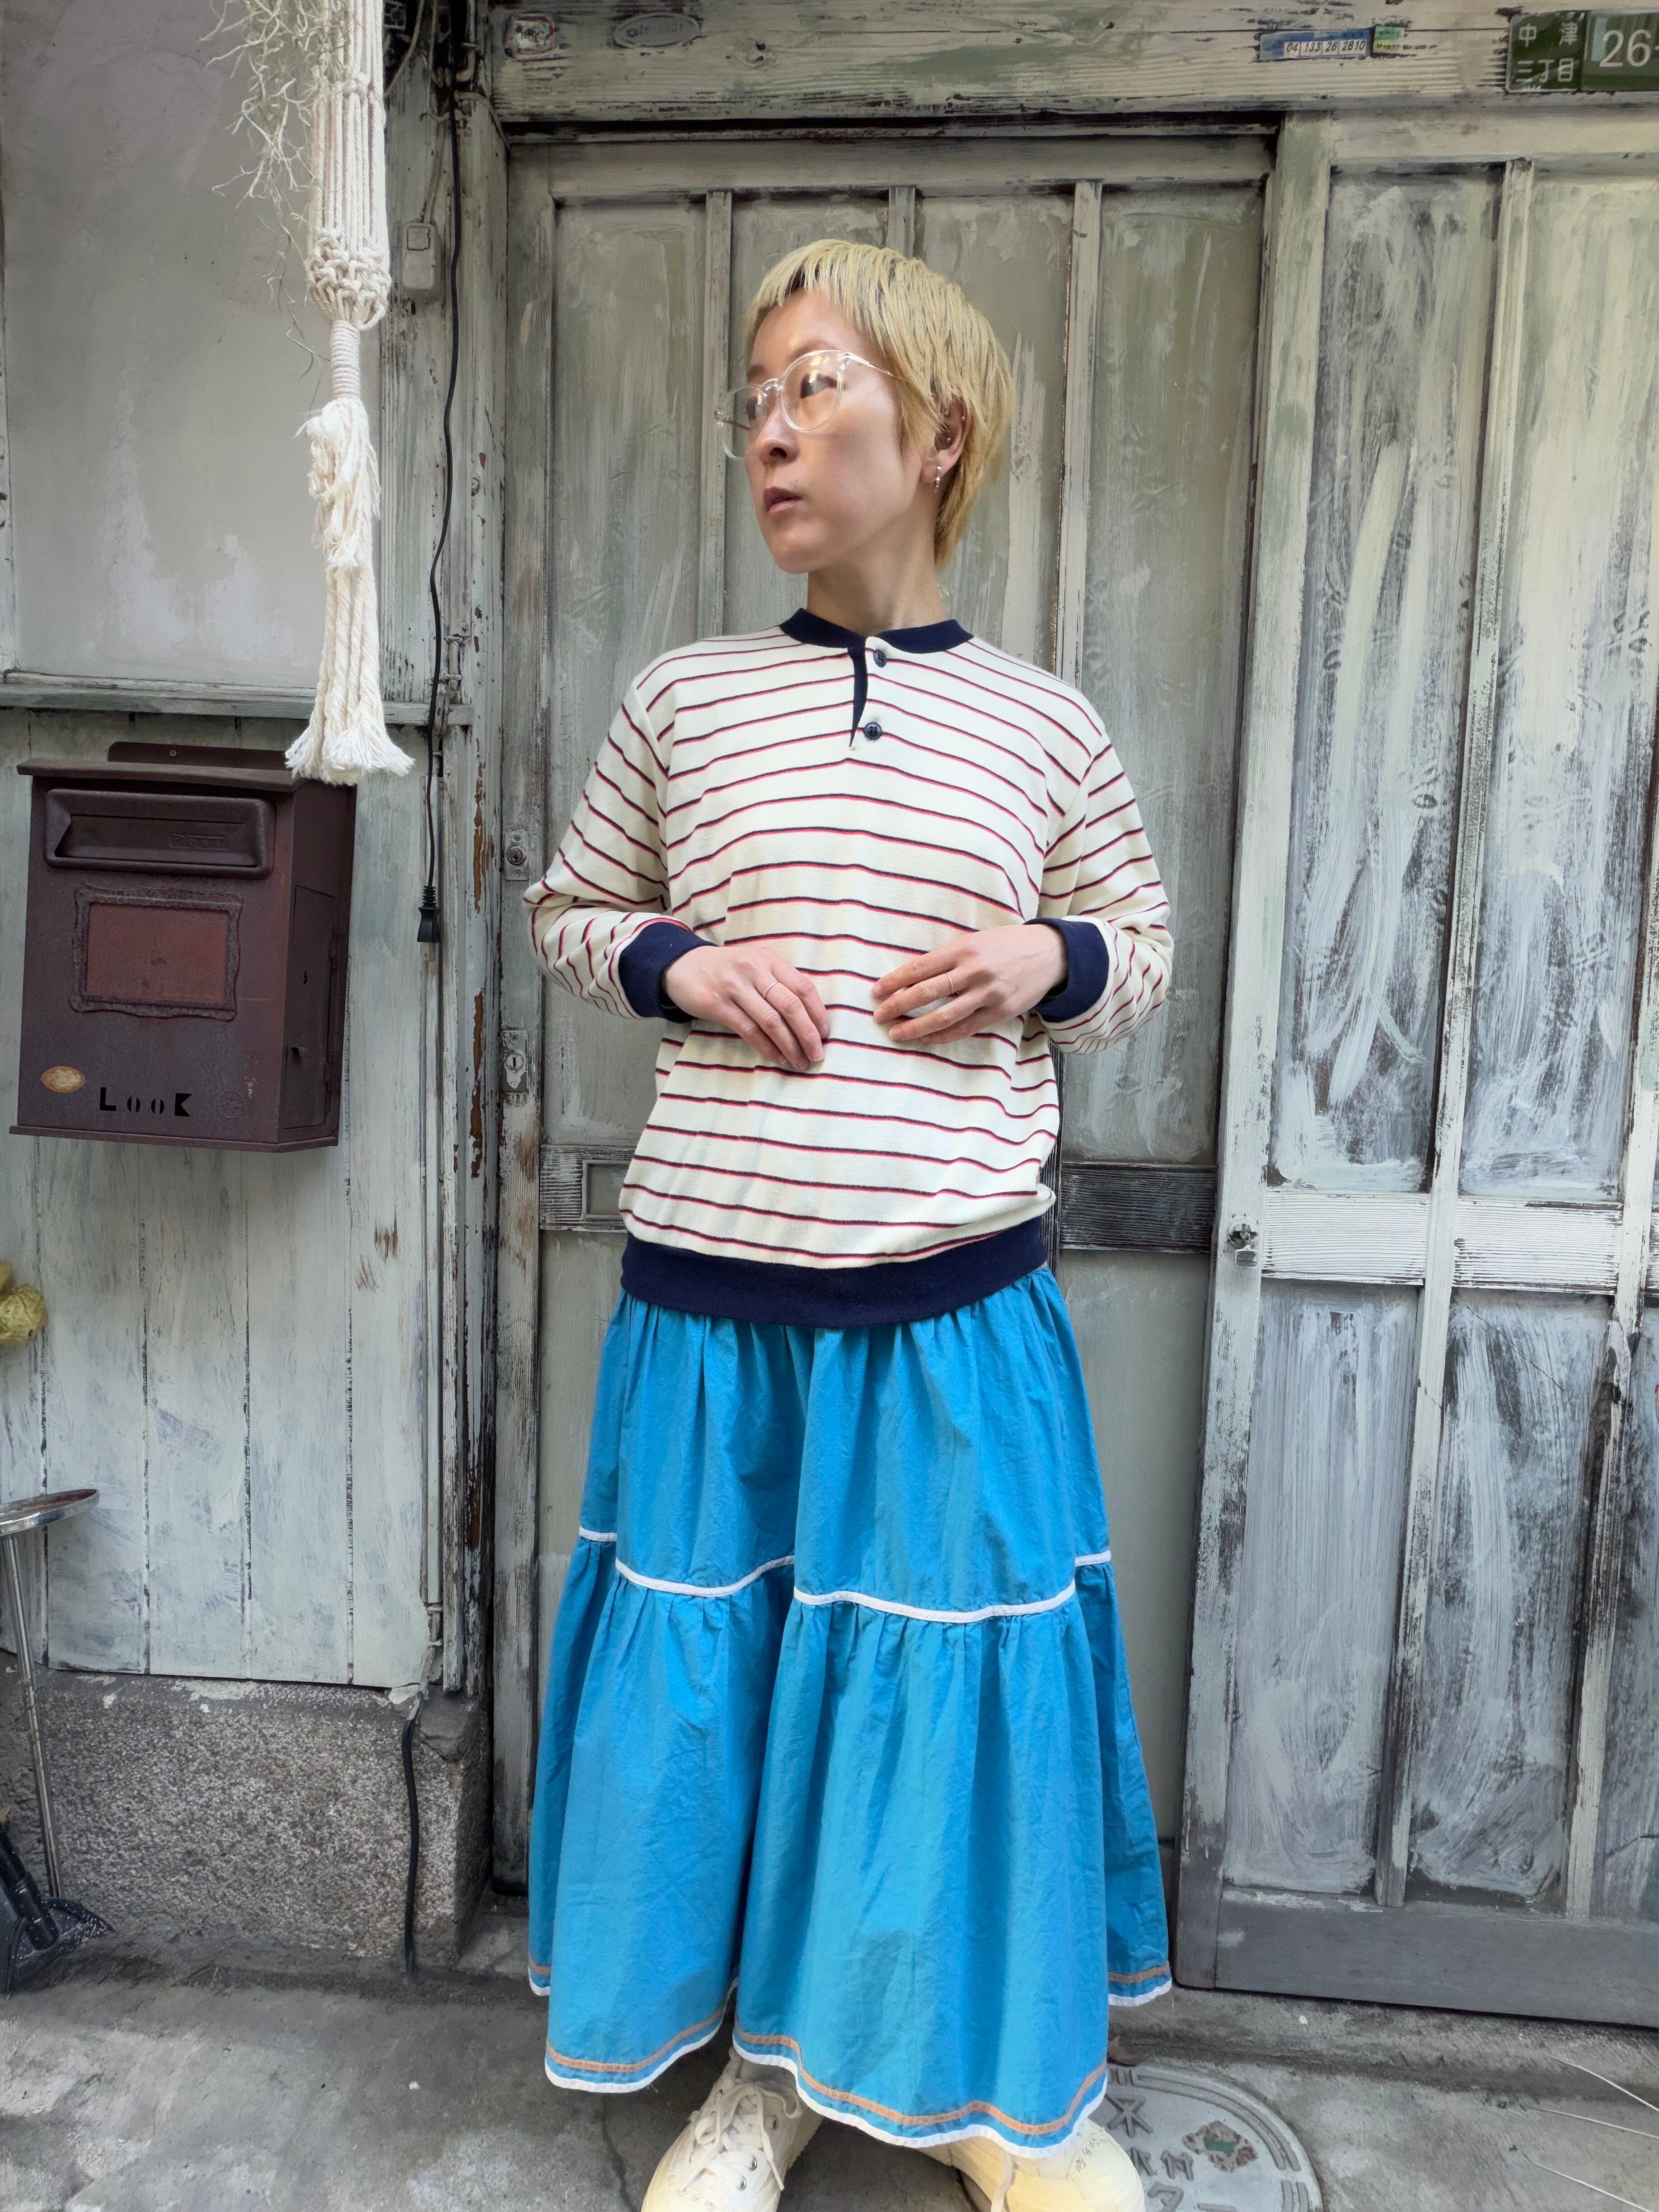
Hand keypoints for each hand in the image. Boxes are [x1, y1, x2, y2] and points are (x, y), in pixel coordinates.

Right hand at [663, 942, 827, 1070]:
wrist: (682, 966)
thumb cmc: (727, 970)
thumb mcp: (755, 965)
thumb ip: (779, 982)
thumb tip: (810, 1017)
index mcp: (768, 959)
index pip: (803, 987)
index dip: (818, 1014)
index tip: (825, 1034)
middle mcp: (754, 969)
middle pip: (791, 1006)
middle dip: (808, 1035)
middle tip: (817, 1055)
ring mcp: (734, 986)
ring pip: (771, 1021)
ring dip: (789, 1046)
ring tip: (799, 1062)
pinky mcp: (717, 1004)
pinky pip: (749, 1030)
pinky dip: (766, 1047)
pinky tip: (776, 1057)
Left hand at [872, 925, 1065, 1044]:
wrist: (1049, 954)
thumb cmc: (1006, 945)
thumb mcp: (976, 940)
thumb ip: (948, 957)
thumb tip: (913, 976)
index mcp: (964, 949)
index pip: (920, 967)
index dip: (895, 980)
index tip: (876, 991)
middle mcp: (974, 971)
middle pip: (928, 991)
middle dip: (899, 1005)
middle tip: (879, 1015)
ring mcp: (988, 994)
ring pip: (945, 1015)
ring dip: (917, 1027)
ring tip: (897, 1034)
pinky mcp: (1000, 1012)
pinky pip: (966, 1028)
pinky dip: (944, 1036)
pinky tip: (927, 1039)